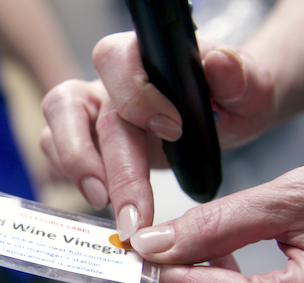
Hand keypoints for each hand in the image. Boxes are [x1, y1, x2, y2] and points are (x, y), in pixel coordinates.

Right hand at [40, 32, 273, 238]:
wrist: (223, 120)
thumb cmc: (231, 102)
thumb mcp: (249, 90)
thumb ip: (240, 78)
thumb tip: (219, 63)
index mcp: (142, 56)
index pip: (116, 60)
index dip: (135, 95)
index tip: (173, 130)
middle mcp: (107, 82)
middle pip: (73, 106)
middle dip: (94, 160)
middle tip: (125, 206)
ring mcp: (90, 112)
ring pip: (54, 129)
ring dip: (74, 169)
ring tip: (105, 204)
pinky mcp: (85, 142)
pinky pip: (57, 154)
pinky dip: (71, 178)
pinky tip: (101, 198)